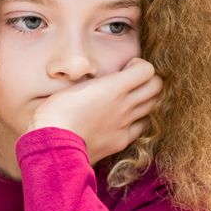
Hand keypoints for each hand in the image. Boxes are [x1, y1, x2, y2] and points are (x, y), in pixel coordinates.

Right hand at [24, 57, 163, 165]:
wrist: (53, 144)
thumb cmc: (56, 112)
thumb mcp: (73, 87)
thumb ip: (95, 83)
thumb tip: (100, 82)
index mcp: (114, 87)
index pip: (146, 69)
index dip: (139, 65)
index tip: (127, 67)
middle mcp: (124, 105)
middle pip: (156, 87)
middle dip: (149, 81)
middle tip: (134, 82)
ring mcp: (124, 124)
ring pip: (152, 107)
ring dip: (146, 100)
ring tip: (131, 100)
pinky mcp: (120, 141)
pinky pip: (140, 127)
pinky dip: (137, 121)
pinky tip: (123, 120)